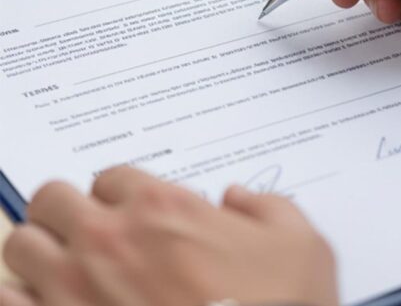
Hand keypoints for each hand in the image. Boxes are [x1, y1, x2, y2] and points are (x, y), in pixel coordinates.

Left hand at [0, 167, 337, 305]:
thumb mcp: (304, 244)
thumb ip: (270, 207)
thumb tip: (241, 199)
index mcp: (163, 207)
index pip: (113, 175)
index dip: (125, 194)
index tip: (137, 214)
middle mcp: (109, 240)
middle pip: (53, 199)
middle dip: (70, 212)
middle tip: (93, 232)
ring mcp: (74, 289)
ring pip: (22, 245)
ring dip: (41, 252)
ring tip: (66, 270)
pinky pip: (7, 301)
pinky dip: (21, 299)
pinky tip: (47, 305)